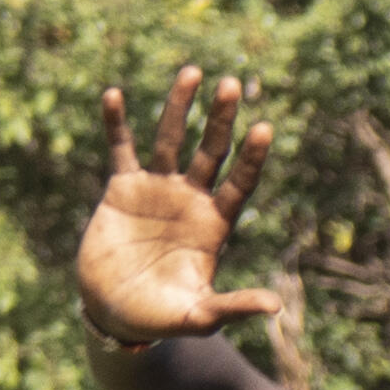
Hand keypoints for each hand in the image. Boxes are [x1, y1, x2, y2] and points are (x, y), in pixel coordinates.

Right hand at [79, 72, 288, 350]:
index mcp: (214, 224)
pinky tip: (114, 94)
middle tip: (231, 84)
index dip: (251, 158)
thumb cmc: (162, 317)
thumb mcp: (199, 316)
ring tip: (193, 72)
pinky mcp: (122, 188)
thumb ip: (233, 307)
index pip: (240, 183)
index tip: (264, 129)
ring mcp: (157, 189)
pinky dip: (116, 123)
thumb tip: (274, 307)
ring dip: (179, 106)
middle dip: (220, 119)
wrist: (115, 313)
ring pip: (171, 139)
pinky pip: (121, 149)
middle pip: (211, 151)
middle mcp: (191, 199)